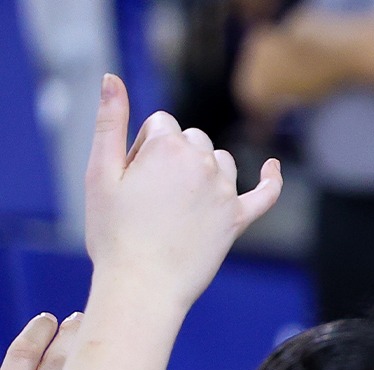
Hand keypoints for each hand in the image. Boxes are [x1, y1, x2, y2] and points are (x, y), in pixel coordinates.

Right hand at [85, 75, 281, 314]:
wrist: (143, 285)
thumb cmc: (114, 232)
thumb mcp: (99, 171)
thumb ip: (109, 121)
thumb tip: (111, 78)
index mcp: (170, 148)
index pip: (161, 124)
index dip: (142, 146)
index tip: (130, 176)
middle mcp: (205, 164)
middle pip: (191, 139)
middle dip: (171, 156)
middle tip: (146, 195)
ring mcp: (226, 192)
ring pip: (219, 160)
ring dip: (202, 168)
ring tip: (175, 201)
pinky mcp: (239, 219)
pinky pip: (265, 194)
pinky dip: (271, 179)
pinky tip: (273, 167)